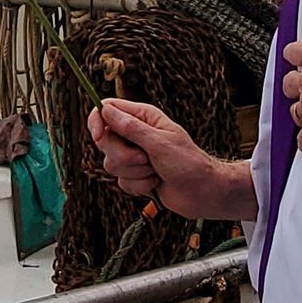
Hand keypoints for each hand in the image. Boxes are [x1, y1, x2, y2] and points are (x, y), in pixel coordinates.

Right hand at [85, 98, 231, 218]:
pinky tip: (155, 183)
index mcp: (143, 117)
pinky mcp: (135, 175)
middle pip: (105, 140)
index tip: (99, 138)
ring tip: (155, 171)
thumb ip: (131, 128)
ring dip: (134, 172)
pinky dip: (138, 186)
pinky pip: (121, 181)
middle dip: (122, 155)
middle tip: (144, 159)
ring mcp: (134, 156)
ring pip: (111, 163)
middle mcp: (135, 134)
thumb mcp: (161, 143)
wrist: (203, 193)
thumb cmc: (190, 164)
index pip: (107, 109)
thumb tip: (107, 110)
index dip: (98, 122)